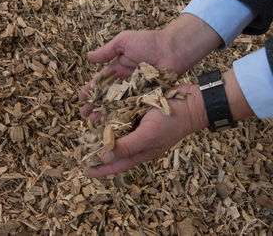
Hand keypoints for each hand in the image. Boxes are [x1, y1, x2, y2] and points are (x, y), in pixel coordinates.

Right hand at [79, 29, 177, 118]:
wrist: (174, 49)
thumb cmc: (150, 42)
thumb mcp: (124, 41)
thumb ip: (107, 50)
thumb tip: (88, 56)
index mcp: (118, 67)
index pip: (101, 81)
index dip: (90, 90)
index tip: (80, 98)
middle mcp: (125, 81)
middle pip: (107, 96)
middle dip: (95, 105)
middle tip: (85, 115)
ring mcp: (136, 90)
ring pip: (118, 104)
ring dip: (106, 113)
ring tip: (96, 122)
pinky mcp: (147, 97)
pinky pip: (133, 108)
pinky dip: (124, 115)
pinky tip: (115, 123)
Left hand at [85, 85, 207, 177]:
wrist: (191, 102)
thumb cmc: (171, 122)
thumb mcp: (148, 136)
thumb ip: (127, 146)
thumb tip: (104, 157)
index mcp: (141, 151)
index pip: (117, 164)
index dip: (101, 169)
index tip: (86, 172)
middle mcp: (138, 141)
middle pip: (114, 149)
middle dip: (99, 150)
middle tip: (82, 150)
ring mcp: (139, 127)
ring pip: (116, 132)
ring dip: (103, 130)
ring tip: (88, 128)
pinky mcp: (140, 113)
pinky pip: (122, 117)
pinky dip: (112, 115)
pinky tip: (102, 111)